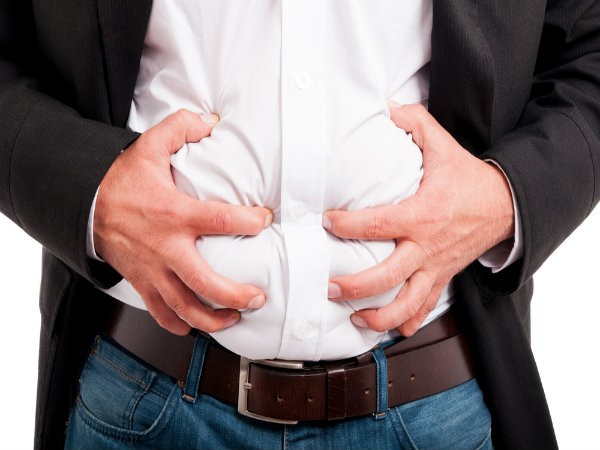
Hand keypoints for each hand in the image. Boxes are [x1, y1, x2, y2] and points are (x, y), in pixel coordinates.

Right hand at [94, 109, 272, 334]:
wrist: (84, 206)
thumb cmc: (122, 180)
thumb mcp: (149, 146)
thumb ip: (181, 128)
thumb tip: (211, 122)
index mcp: (174, 213)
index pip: (221, 219)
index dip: (250, 221)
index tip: (265, 220)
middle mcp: (165, 247)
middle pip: (204, 282)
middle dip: (235, 295)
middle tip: (257, 297)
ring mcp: (152, 270)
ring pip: (184, 307)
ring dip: (212, 319)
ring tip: (235, 318)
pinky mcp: (141, 282)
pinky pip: (160, 312)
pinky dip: (178, 325)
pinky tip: (195, 327)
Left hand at [323, 103, 514, 335]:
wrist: (505, 205)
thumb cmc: (468, 178)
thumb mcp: (442, 144)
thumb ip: (412, 123)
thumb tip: (382, 105)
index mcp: (422, 214)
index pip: (378, 225)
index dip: (349, 225)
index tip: (327, 222)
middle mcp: (426, 247)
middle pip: (388, 276)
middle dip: (355, 285)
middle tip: (330, 286)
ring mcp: (435, 267)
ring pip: (407, 303)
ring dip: (378, 315)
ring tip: (354, 317)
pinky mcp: (443, 277)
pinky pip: (426, 308)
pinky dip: (407, 323)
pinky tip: (387, 329)